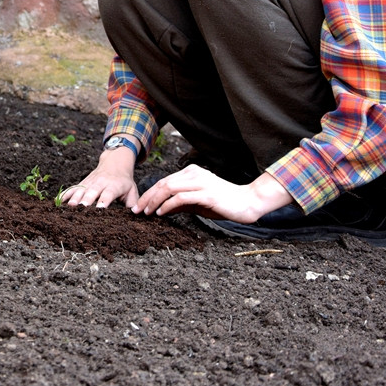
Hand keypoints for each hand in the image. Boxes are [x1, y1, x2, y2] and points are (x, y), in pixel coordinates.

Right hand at [57, 145, 139, 208]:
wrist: (114, 163)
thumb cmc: (124, 181)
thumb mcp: (132, 190)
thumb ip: (133, 203)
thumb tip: (135, 214)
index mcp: (113, 186)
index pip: (108, 194)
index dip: (104, 201)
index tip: (100, 209)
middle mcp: (100, 183)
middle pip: (92, 192)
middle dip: (86, 200)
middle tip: (81, 208)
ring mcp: (90, 182)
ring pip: (81, 190)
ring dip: (74, 198)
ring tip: (69, 207)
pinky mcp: (83, 182)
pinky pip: (73, 188)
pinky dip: (65, 194)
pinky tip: (57, 201)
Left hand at [132, 166, 293, 222]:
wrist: (248, 202)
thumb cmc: (223, 203)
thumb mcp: (197, 203)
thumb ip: (181, 204)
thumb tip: (161, 209)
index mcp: (191, 173)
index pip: (165, 181)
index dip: (150, 193)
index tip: (139, 205)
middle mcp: (194, 174)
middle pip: (163, 183)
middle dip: (147, 197)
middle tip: (136, 210)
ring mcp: (200, 182)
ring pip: (168, 188)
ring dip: (154, 201)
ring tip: (146, 212)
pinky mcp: (205, 193)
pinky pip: (180, 198)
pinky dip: (167, 205)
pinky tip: (160, 213)